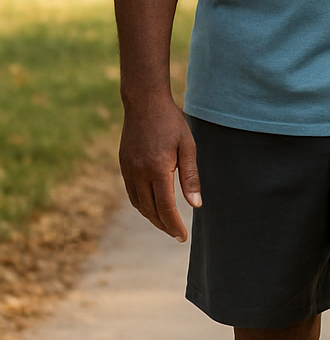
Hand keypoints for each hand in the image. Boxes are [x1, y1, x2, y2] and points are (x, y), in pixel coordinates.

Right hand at [119, 97, 201, 240]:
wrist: (144, 103)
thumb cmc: (171, 123)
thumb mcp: (188, 147)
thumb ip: (190, 177)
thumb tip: (196, 205)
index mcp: (157, 169)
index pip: (166, 207)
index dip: (174, 225)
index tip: (183, 236)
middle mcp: (139, 173)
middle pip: (151, 210)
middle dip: (164, 225)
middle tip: (177, 234)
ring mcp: (128, 170)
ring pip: (139, 204)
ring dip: (152, 218)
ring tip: (167, 224)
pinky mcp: (123, 165)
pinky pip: (132, 193)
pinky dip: (142, 205)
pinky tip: (153, 207)